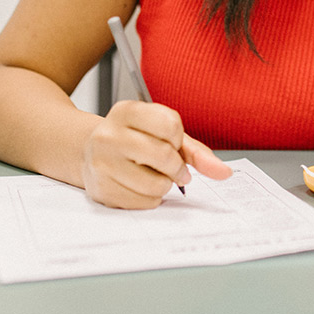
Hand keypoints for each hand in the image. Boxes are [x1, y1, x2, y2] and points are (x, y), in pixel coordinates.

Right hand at [81, 100, 231, 208]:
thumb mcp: (163, 135)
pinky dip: (151, 198)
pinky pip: (144, 202)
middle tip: (173, 168)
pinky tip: (139, 186)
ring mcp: (102, 163)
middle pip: (165, 155)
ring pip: (157, 184)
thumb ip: (196, 152)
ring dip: (165, 185)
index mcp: (126, 111)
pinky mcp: (101, 189)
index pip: (170, 124)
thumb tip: (224, 172)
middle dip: (177, 167)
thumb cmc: (134, 141)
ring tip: (153, 176)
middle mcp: (109, 134)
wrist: (89, 153)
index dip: (179, 139)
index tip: (172, 143)